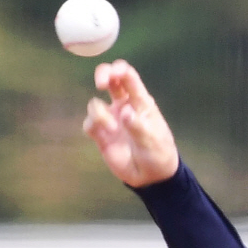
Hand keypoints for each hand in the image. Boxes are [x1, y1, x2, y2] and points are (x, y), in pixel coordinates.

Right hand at [83, 60, 178, 187]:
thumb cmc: (158, 155)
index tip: (114, 73)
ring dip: (100, 114)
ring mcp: (111, 119)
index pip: (128, 77)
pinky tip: (105, 136)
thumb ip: (138, 126)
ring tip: (112, 130)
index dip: (119, 69)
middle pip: (109, 79)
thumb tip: (125, 111)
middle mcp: (124, 105)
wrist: (152, 178)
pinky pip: (89, 123)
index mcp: (140, 102)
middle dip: (102, 75)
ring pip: (95, 104)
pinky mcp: (101, 134)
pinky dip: (93, 125)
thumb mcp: (153, 142)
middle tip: (100, 84)